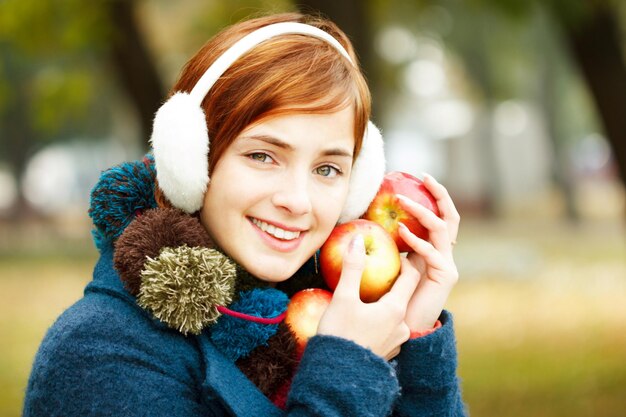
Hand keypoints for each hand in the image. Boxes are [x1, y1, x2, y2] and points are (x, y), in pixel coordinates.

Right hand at [317, 234, 419, 359]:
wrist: (336, 377)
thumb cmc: (340, 334)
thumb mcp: (343, 298)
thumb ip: (352, 267)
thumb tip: (358, 239)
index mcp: (395, 309)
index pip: (411, 277)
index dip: (405, 262)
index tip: (394, 254)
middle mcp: (402, 325)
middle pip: (404, 295)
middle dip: (394, 282)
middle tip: (379, 272)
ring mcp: (397, 342)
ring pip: (396, 314)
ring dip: (386, 302)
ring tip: (369, 296)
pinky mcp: (388, 353)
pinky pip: (389, 329)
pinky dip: (381, 319)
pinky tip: (365, 318)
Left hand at [396, 173, 459, 331]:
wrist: (406, 326)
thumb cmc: (394, 296)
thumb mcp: (392, 264)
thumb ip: (390, 246)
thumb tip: (367, 224)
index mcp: (433, 248)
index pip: (440, 215)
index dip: (434, 195)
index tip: (420, 177)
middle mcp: (444, 253)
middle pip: (450, 216)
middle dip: (439, 194)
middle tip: (424, 177)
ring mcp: (447, 264)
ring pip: (441, 229)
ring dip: (422, 212)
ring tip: (402, 201)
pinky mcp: (445, 276)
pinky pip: (431, 253)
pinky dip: (416, 240)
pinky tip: (400, 232)